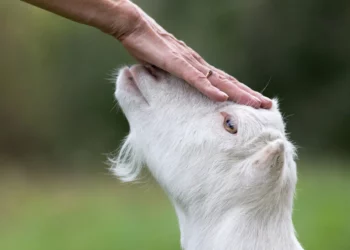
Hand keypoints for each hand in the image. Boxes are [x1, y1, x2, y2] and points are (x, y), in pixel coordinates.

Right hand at [116, 2, 271, 107]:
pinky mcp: (177, 63)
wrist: (135, 27)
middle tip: (268, 106)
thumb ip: (175, 78)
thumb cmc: (149, 47)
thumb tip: (177, 91)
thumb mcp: (165, 69)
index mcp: (198, 68)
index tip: (254, 103)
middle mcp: (199, 65)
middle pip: (228, 82)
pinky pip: (195, 78)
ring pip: (218, 81)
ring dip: (238, 93)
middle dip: (248, 95)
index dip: (240, 92)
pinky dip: (209, 89)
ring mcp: (190, 63)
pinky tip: (221, 98)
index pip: (224, 82)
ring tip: (256, 104)